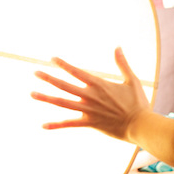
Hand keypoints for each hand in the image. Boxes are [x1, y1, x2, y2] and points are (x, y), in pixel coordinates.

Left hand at [31, 47, 149, 140]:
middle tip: (35, 72)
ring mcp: (88, 110)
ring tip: (32, 93)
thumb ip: (122, 63)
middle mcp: (90, 96)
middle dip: (48, 78)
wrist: (142, 126)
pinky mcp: (90, 123)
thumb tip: (118, 46)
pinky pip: (70, 124)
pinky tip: (43, 125)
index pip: (76, 72)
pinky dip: (56, 125)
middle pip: (65, 86)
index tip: (52, 58)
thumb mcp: (131, 80)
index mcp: (99, 84)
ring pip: (63, 103)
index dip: (63, 64)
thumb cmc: (138, 104)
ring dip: (46, 98)